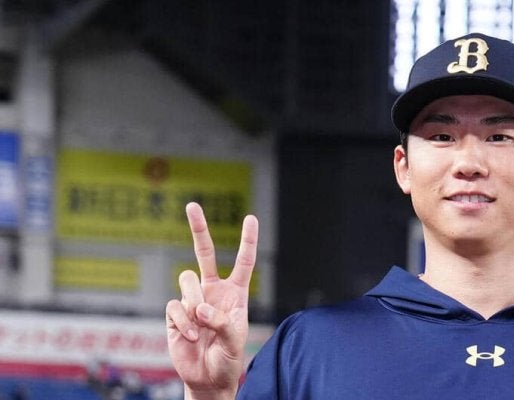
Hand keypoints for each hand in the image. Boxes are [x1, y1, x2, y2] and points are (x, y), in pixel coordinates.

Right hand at [166, 202, 257, 397]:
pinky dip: (183, 321)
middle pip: (204, 253)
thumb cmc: (228, 358)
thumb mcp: (234, 340)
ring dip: (194, 303)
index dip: (247, 241)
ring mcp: (192, 301)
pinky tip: (190, 337)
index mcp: (235, 293)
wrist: (208, 378)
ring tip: (201, 326)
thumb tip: (200, 307)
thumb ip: (221, 321)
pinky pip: (175, 306)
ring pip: (187, 280)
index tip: (250, 218)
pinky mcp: (175, 313)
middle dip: (198, 229)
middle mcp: (213, 291)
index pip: (243, 262)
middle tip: (192, 205)